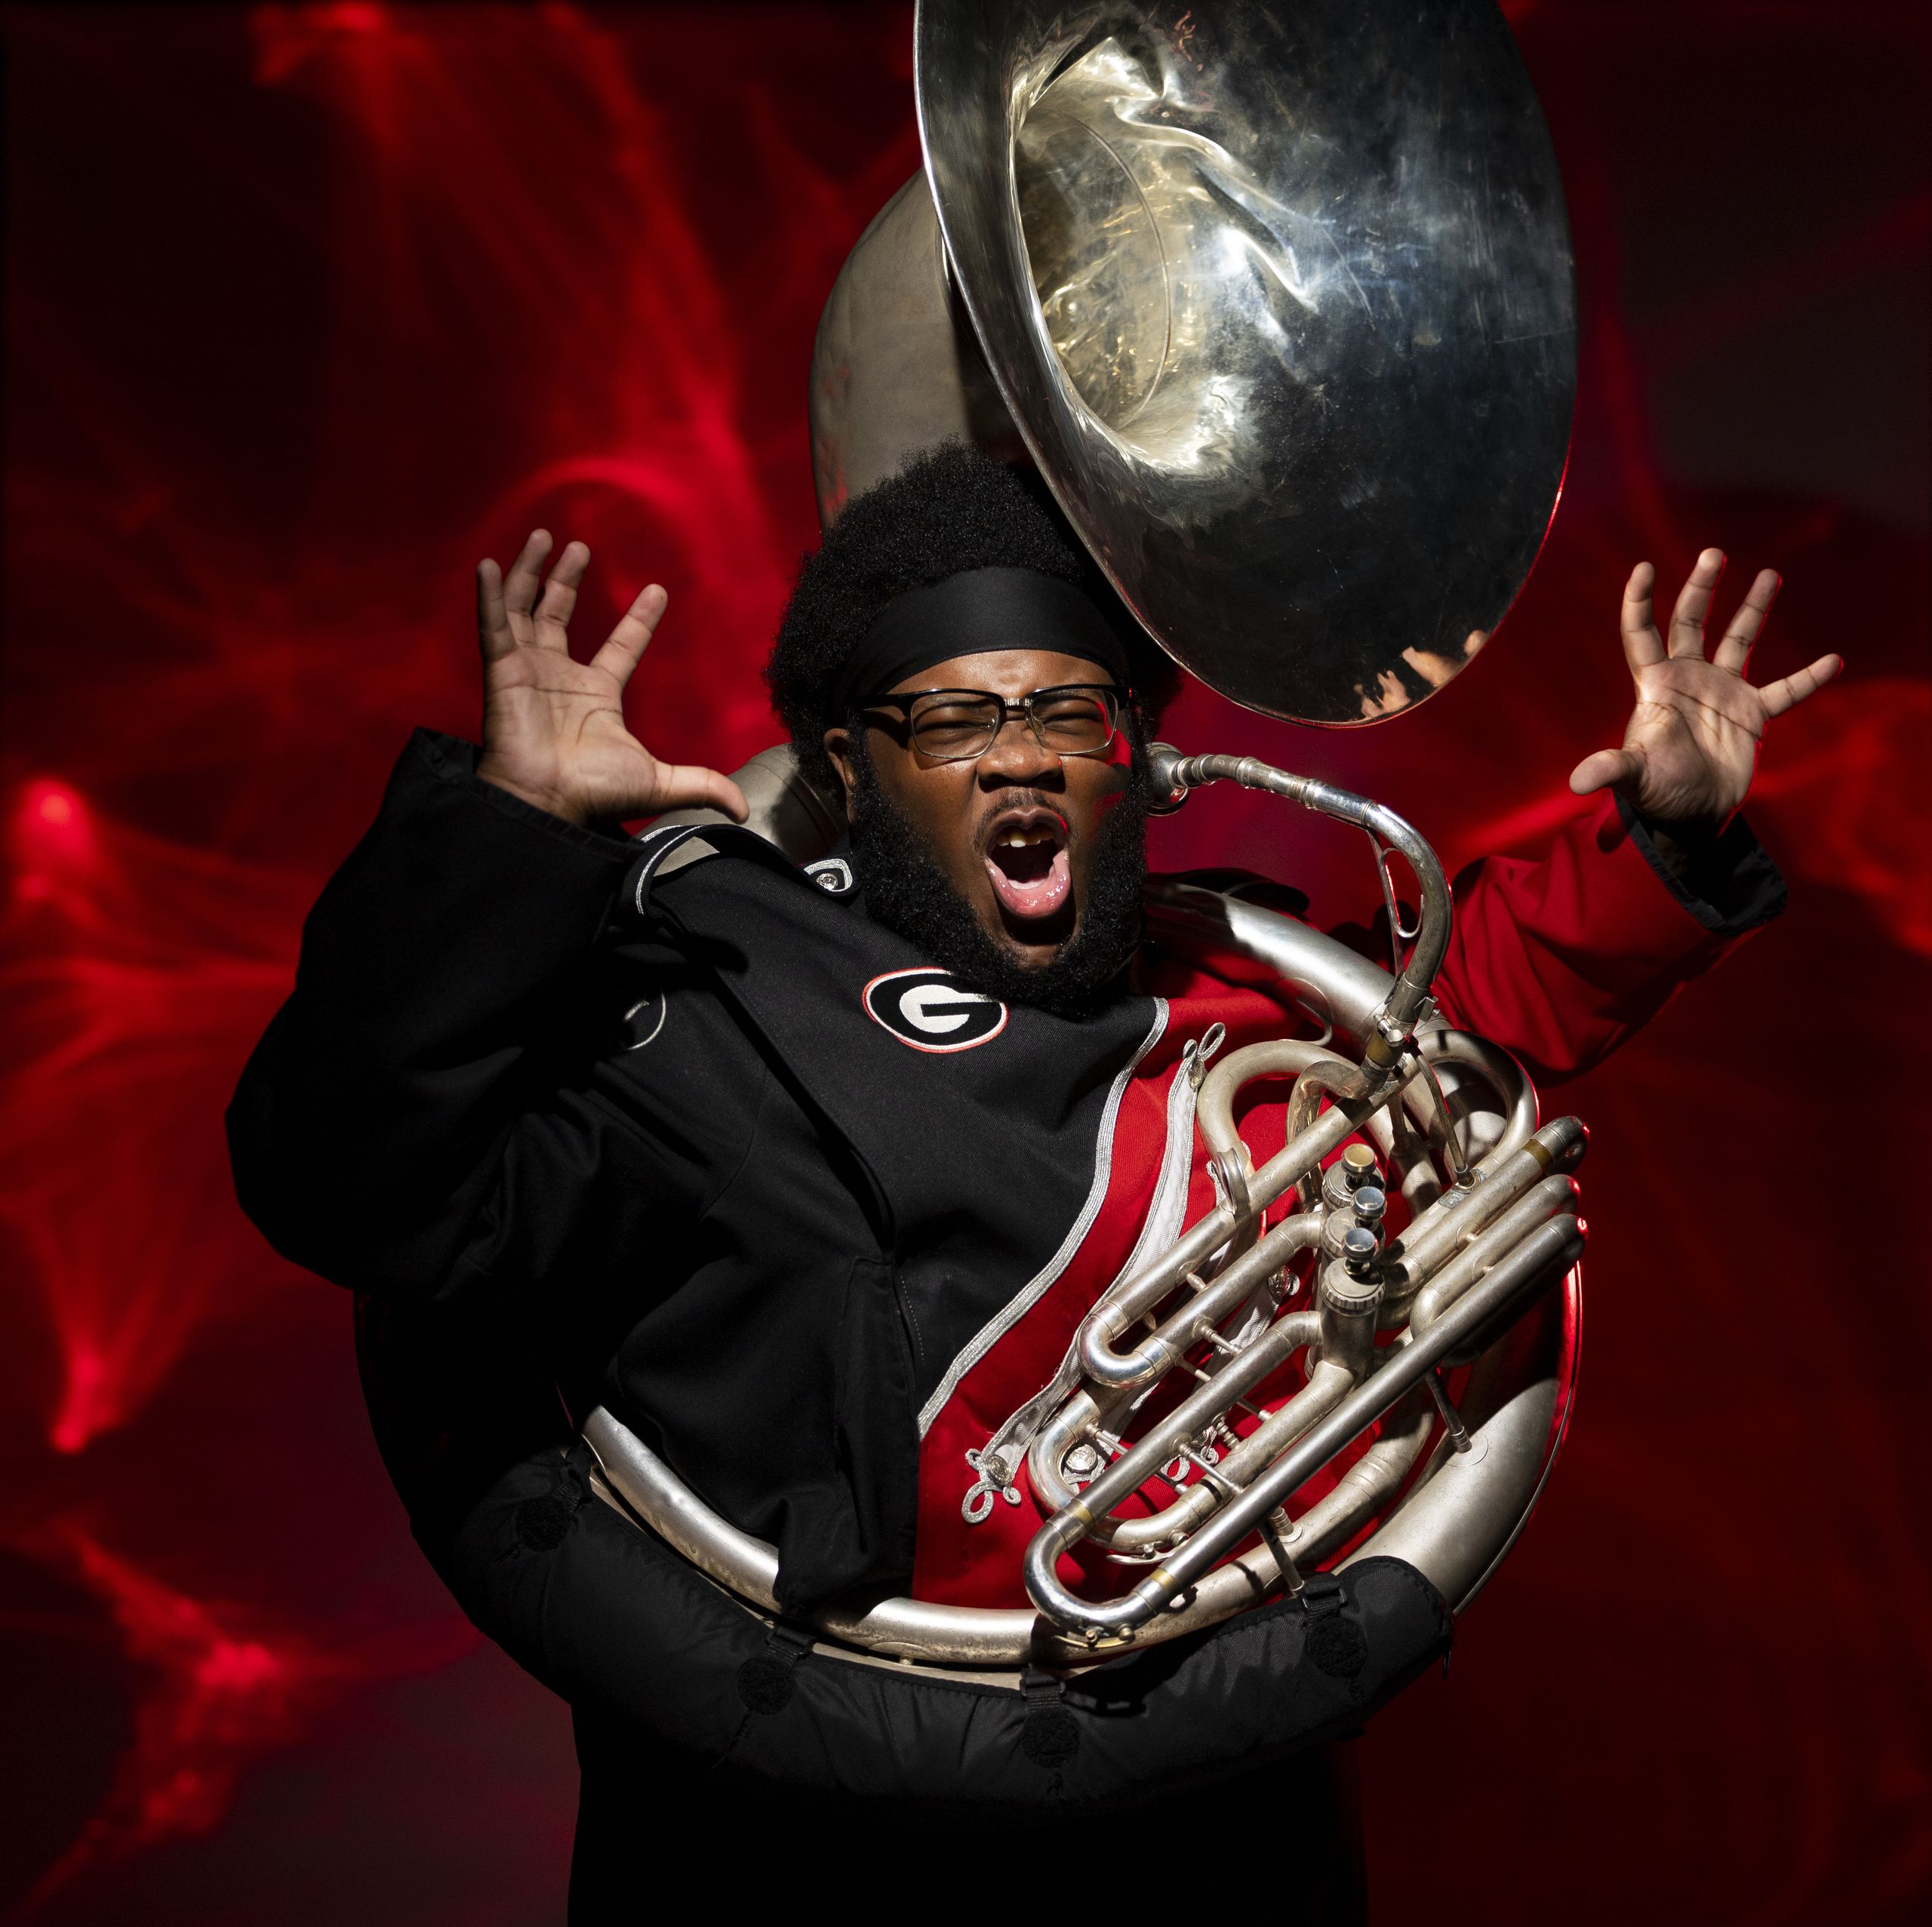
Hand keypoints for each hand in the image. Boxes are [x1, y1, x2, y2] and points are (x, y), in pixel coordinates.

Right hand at [473, 530, 746, 827]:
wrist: (548, 800)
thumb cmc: (595, 791)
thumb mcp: (659, 783)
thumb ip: (701, 785)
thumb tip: (743, 810)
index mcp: (597, 692)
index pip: (623, 646)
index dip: (640, 619)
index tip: (657, 590)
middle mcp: (561, 675)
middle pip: (560, 614)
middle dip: (567, 580)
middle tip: (579, 547)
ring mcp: (528, 669)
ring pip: (525, 608)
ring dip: (531, 572)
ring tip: (542, 535)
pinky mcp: (501, 671)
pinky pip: (492, 626)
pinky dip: (489, 596)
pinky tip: (489, 566)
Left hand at [1568, 549, 1841, 827]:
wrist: (1691, 818)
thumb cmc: (1656, 794)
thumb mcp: (1633, 778)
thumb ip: (1611, 769)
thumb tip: (1578, 782)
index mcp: (1655, 686)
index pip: (1641, 635)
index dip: (1639, 602)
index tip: (1643, 568)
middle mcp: (1688, 679)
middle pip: (1690, 622)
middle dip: (1701, 588)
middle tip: (1713, 554)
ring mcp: (1722, 692)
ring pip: (1738, 639)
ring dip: (1753, 608)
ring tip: (1769, 574)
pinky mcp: (1752, 714)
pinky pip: (1785, 690)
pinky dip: (1808, 679)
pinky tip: (1832, 661)